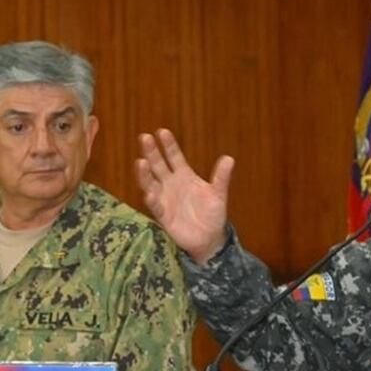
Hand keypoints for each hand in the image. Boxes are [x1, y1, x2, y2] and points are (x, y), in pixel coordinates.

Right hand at [135, 129, 233, 263]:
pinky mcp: (163, 215)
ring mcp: (165, 198)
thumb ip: (221, 178)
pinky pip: (156, 206)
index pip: (174, 156)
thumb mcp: (218, 194)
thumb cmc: (213, 214)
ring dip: (144, 173)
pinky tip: (150, 193)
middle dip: (151, 152)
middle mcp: (171, 184)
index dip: (168, 145)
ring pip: (150, 183)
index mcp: (184, 175)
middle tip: (145, 137)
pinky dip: (152, 199)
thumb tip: (229, 159)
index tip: (162, 132)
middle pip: (158, 165)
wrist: (209, 238)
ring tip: (140, 162)